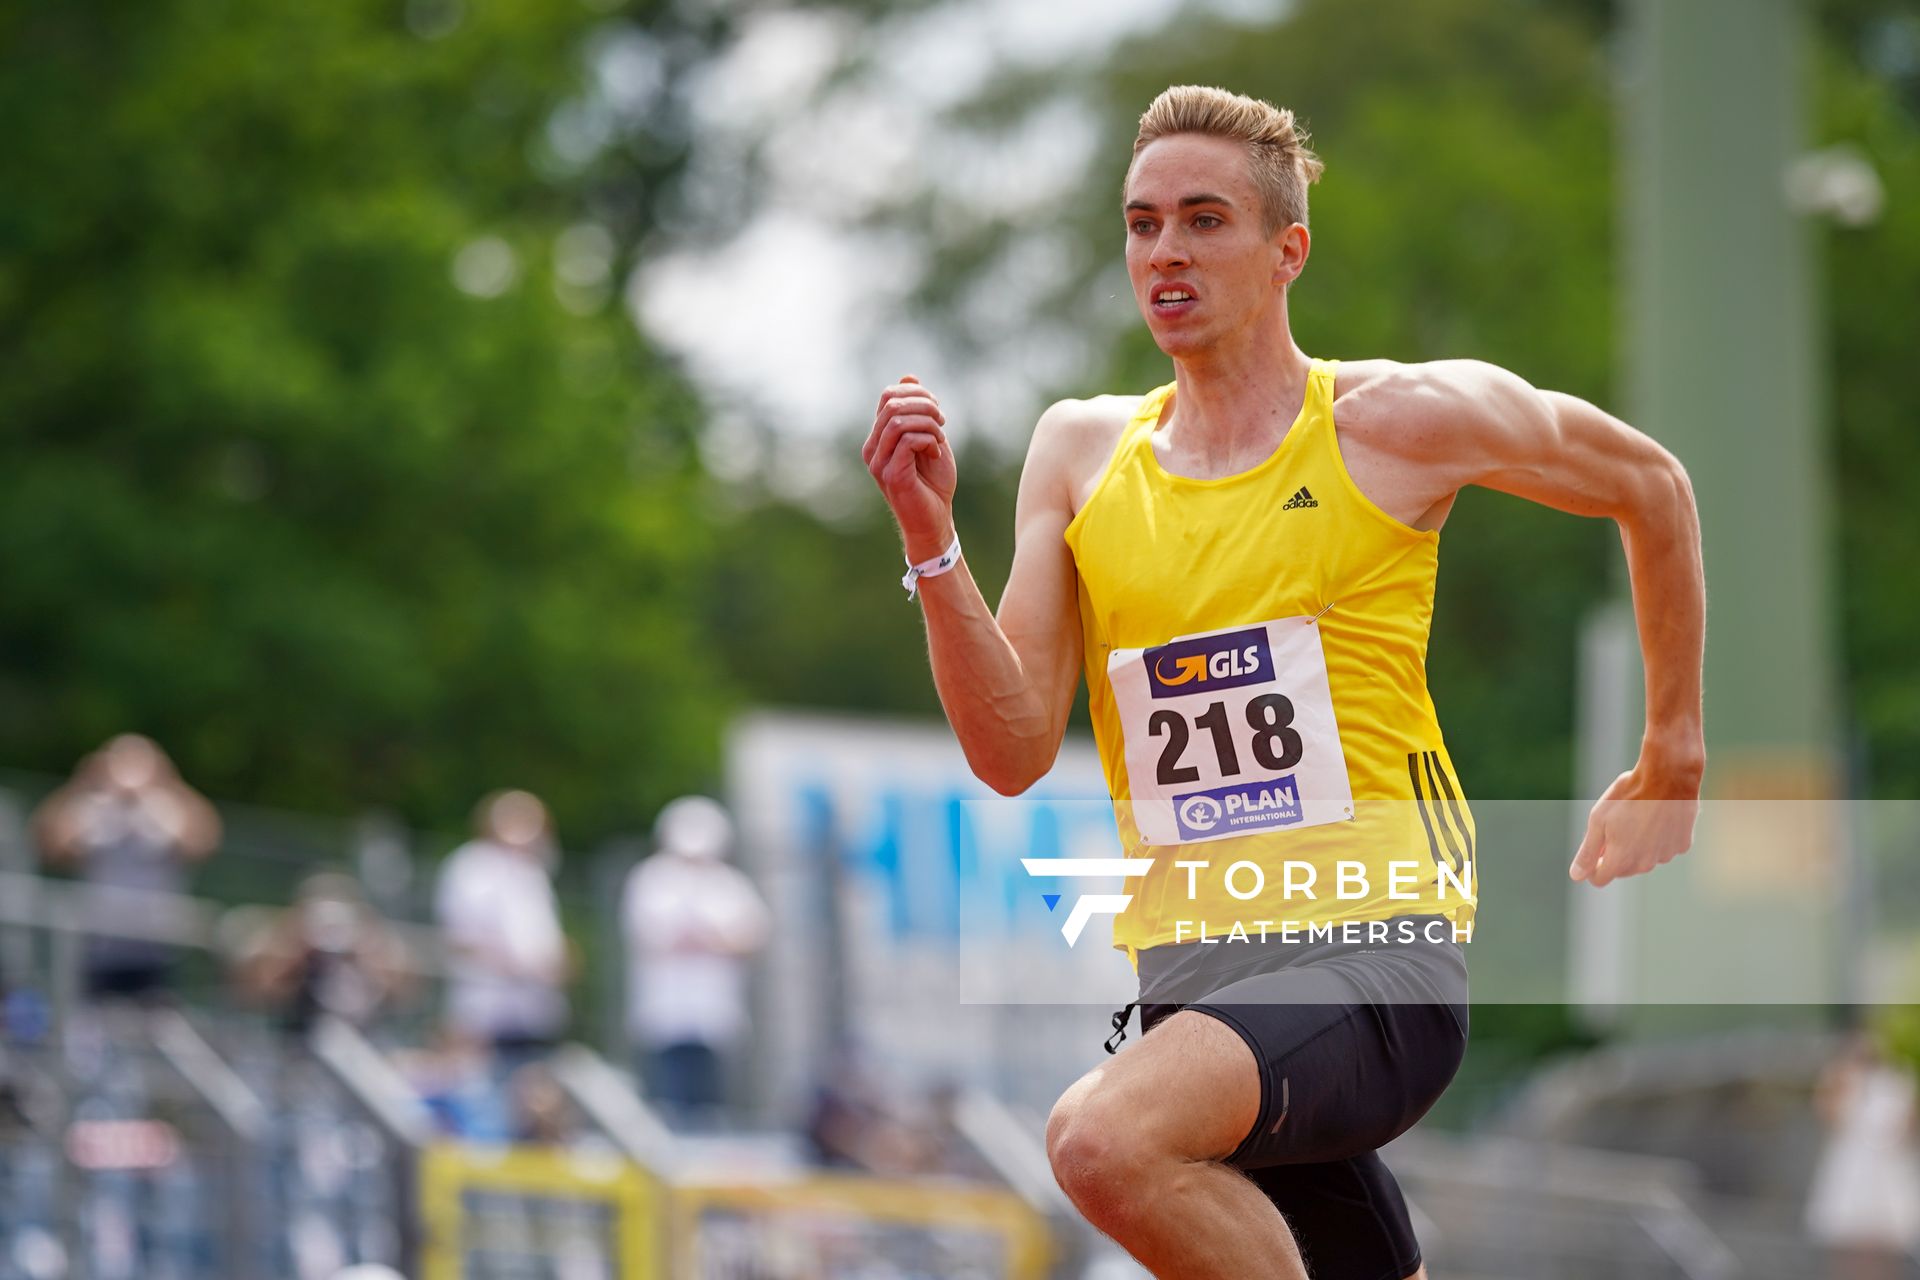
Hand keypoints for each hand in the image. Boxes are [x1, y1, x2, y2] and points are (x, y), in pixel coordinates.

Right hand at [863, 375, 957, 560]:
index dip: (916, 392)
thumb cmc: (932, 482)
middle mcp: (872, 448)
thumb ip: (918, 411)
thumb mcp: (928, 438)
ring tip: (941, 437)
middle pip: (892, 403)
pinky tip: (936, 453)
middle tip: (942, 421)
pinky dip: (928, 440)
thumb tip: (908, 376)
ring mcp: (878, 462)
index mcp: (878, 437)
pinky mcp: (891, 475)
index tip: (937, 408)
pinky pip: (907, 441)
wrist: (934, 520)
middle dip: (924, 405)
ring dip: (928, 423)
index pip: (888, 395)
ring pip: (899, 420)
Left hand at [1569, 763, 1700, 885]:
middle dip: (1613, 855)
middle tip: (1613, 826)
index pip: (1600, 879)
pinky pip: (1664, 849)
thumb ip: (1587, 852)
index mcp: (1621, 860)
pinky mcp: (1682, 845)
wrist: (1668, 777)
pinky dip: (1658, 839)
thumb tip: (1577, 876)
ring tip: (1635, 819)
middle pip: (1622, 870)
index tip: (1594, 847)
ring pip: (1644, 860)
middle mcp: (1644, 864)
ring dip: (1636, 848)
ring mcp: (1666, 855)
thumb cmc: (1629, 796)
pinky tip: (1656, 819)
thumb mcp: (1599, 820)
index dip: (1592, 866)